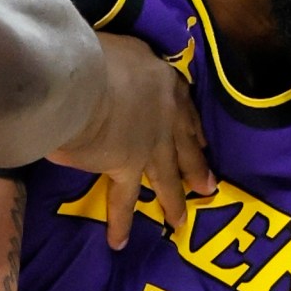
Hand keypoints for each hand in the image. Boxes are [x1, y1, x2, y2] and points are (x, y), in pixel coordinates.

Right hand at [49, 33, 212, 249]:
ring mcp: (150, 144)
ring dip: (173, 200)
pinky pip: (123, 199)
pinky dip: (121, 221)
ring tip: (180, 221)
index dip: (192, 126)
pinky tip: (119, 242)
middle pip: (185, 144)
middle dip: (197, 166)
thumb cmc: (93, 54)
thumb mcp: (118, 48)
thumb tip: (108, 70)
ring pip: (166, 176)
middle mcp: (165, 114)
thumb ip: (121, 65)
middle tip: (208, 186)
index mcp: (163, 81)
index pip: (184, 106)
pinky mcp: (127, 166)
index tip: (202, 140)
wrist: (82, 79)